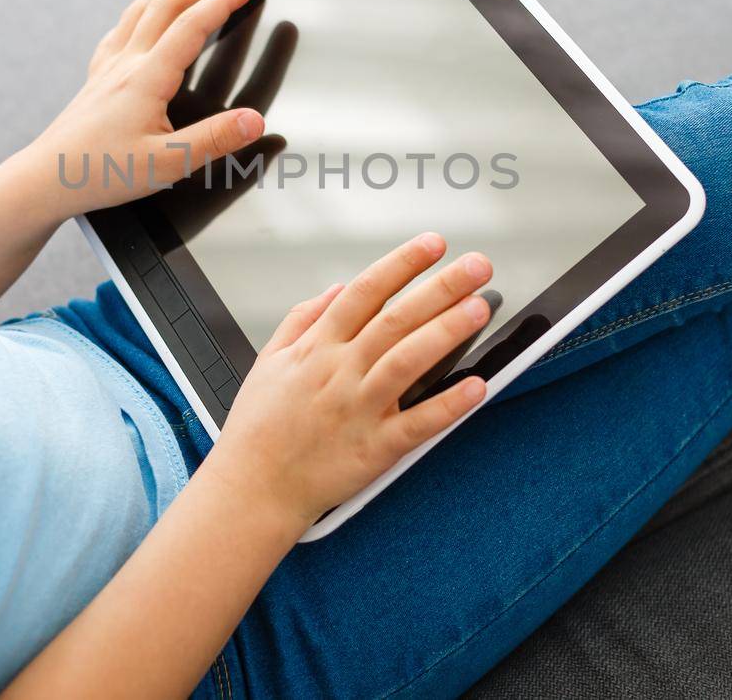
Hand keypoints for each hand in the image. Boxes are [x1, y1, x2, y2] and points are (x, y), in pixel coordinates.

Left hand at [26, 0, 265, 218]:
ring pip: (140, 10)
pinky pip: (119, 31)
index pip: (191, 27)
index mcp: (146, 79)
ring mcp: (107, 68)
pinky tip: (140, 16)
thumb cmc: (102, 173)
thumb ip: (214, 140)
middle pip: (165, 5)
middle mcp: (126, 64)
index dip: (222, 2)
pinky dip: (138, 11)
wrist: (47, 179)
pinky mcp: (96, 79)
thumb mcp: (167, 163)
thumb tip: (254, 121)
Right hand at [204, 233, 492, 533]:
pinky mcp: (374, 448)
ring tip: (480, 307)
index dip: (401, 264)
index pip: (365, 291)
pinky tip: (476, 385)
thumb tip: (336, 288)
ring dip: (447, 331)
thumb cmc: (259, 429)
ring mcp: (359, 409)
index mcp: (317, 348)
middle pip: (396, 318)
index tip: (433, 244)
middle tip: (476, 265)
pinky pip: (417, 423)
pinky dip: (448, 404)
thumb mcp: (268, 360)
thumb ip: (302, 318)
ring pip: (409, 360)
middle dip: (440, 287)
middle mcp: (340, 372)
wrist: (252, 488)